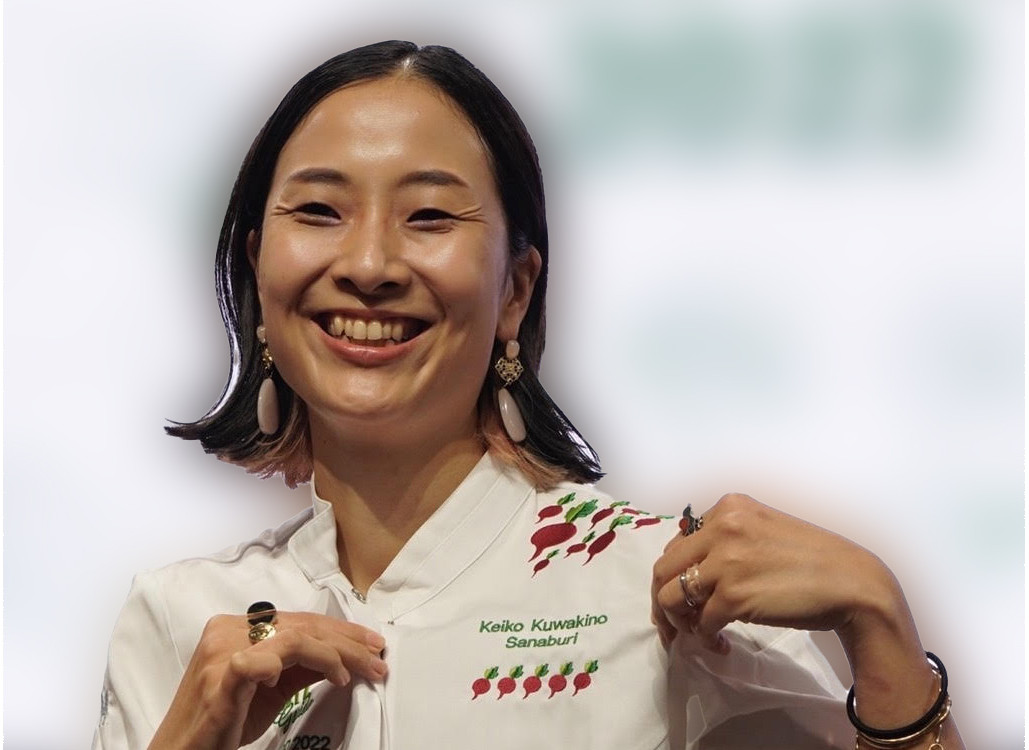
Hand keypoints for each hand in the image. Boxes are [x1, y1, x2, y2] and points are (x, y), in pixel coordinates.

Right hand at [148, 611, 387, 749]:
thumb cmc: (225, 720)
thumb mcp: (273, 688)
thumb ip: (303, 667)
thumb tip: (345, 657)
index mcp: (237, 626)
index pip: (300, 621)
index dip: (341, 632)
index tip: (373, 645)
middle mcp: (227, 630)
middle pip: (301, 627)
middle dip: (347, 643)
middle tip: (377, 660)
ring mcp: (221, 653)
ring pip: (292, 638)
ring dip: (334, 655)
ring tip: (355, 675)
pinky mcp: (219, 680)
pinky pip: (254, 662)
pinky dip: (286, 665)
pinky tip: (326, 675)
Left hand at [651, 492, 893, 652]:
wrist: (853, 583)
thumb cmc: (813, 560)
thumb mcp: (762, 529)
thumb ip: (726, 538)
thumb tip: (690, 569)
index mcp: (728, 507)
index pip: (678, 543)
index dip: (674, 574)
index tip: (680, 595)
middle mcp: (721, 527)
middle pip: (664, 569)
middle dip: (662, 601)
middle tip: (672, 625)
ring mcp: (725, 561)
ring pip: (671, 597)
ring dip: (678, 623)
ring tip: (696, 635)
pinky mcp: (733, 596)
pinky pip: (700, 623)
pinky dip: (705, 638)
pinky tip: (721, 644)